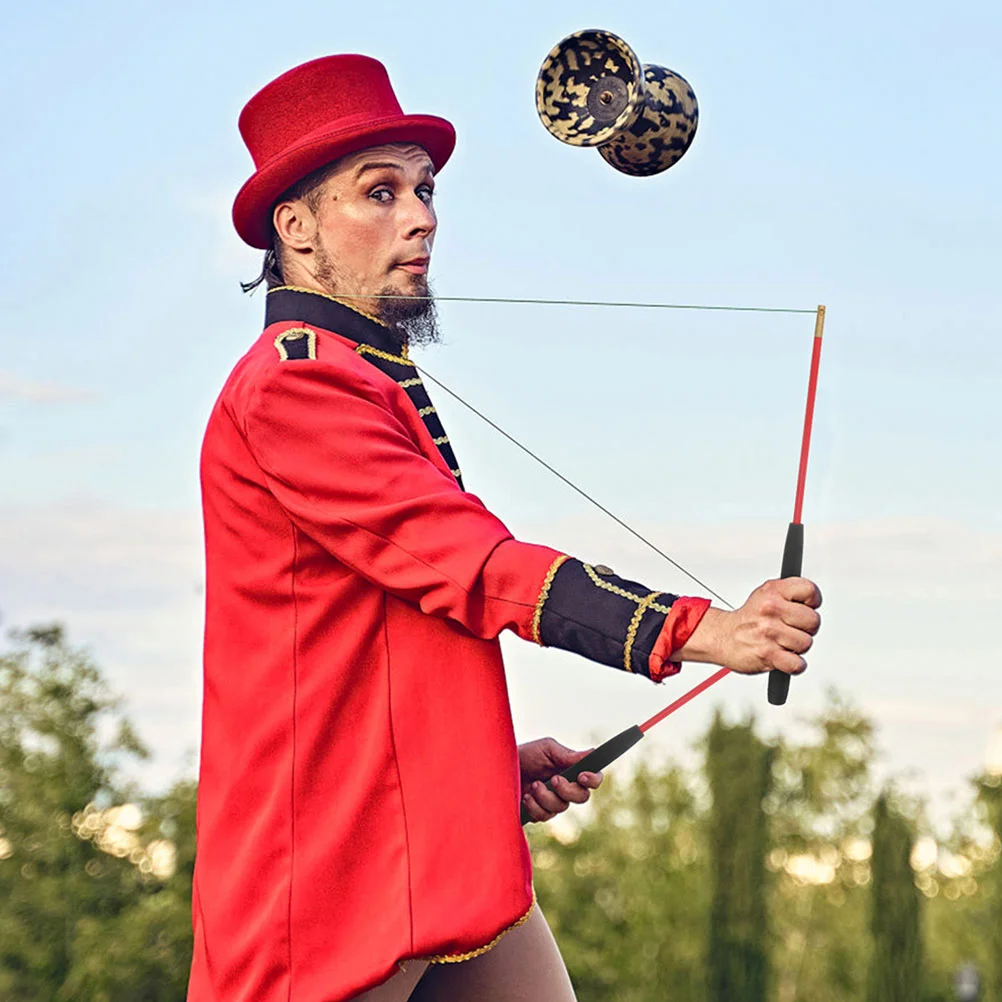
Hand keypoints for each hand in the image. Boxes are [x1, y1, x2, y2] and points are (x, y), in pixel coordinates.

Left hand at [518, 737, 602, 822]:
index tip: (581, 776)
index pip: (593, 779)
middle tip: (553, 780)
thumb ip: (568, 754)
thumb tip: (592, 752)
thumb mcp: (546, 749)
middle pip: (582, 797)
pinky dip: (535, 807)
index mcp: (571, 769)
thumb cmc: (524, 755)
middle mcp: (566, 787)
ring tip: (533, 785)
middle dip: (568, 790)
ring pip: (562, 807)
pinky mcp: (540, 813)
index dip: (593, 779)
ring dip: (546, 797)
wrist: (498, 769)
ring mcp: (554, 802)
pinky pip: (545, 816)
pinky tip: (526, 797)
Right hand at [675, 577, 821, 675]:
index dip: (812, 601)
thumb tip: (814, 599)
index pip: (809, 590)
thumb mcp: (767, 593)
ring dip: (797, 647)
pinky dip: (793, 665)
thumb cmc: (750, 618)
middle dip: (806, 628)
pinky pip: (797, 664)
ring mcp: (769, 632)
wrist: (723, 637)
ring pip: (806, 643)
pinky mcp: (768, 655)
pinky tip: (783, 657)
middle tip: (791, 628)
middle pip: (813, 620)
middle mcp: (770, 609)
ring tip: (782, 642)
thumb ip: (791, 592)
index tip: (805, 607)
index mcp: (772, 591)